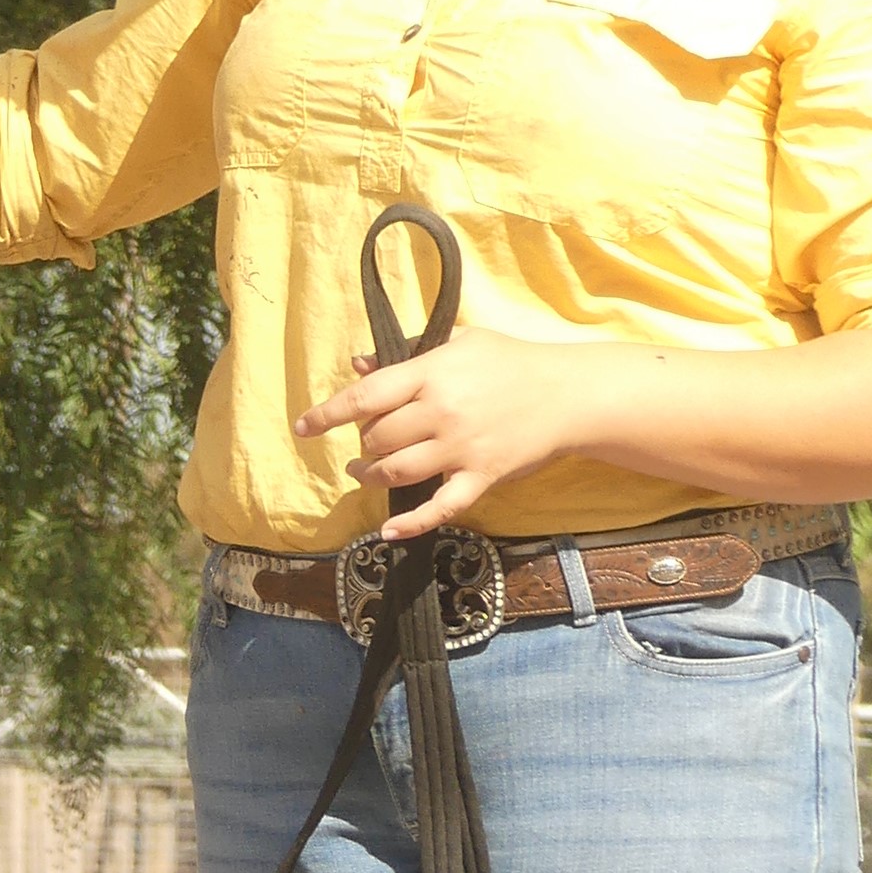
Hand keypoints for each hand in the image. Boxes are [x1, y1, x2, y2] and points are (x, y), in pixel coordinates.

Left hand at [297, 331, 621, 535]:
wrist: (569, 393)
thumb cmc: (510, 361)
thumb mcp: (459, 341)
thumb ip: (407, 351)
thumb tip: (359, 364)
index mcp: (431, 372)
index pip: (365, 397)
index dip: (327, 414)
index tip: (302, 427)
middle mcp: (441, 411)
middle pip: (377, 438)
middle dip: (362, 444)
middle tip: (364, 443)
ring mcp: (461, 447)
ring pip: (397, 471)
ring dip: (372, 475)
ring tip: (365, 471)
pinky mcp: (482, 476)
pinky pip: (441, 506)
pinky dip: (412, 523)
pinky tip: (388, 531)